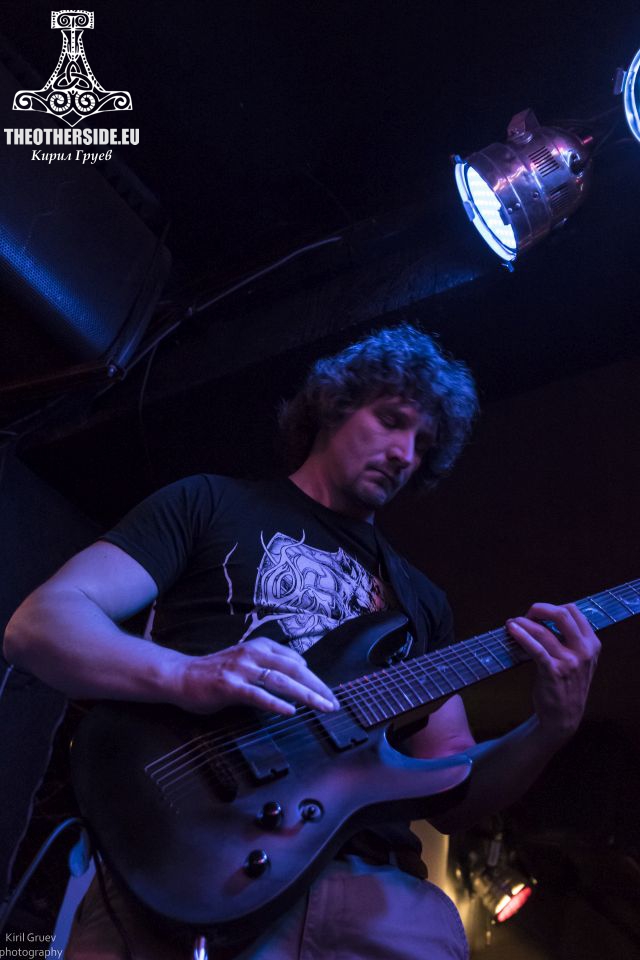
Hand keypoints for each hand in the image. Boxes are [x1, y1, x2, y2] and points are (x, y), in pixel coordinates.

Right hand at [174, 636, 338, 715]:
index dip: (316, 679)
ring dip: (305, 694)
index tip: (329, 695)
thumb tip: (300, 668)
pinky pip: (257, 695)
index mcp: (260, 647)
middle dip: (317, 687)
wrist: (181, 676)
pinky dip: (275, 703)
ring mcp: (241, 669)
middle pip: (294, 669)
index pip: (296, 662)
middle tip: (334, 703)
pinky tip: (290, 711)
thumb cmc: (215, 672)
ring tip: (322, 706)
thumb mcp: (247, 661)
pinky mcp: (229, 686)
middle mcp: (253, 654)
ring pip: (280, 680)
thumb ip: (270, 664)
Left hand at [506, 603, 600, 743]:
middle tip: (525, 615)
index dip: (552, 607)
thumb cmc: (566, 683)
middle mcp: (584, 651)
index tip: (538, 614)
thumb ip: (571, 638)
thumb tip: (543, 616)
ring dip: (524, 623)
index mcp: (592, 644)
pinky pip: (536, 648)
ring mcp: (570, 662)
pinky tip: (511, 630)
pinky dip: (521, 636)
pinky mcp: (553, 672)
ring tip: (512, 623)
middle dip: (539, 609)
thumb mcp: (579, 660)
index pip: (573, 611)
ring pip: (544, 631)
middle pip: (562, 614)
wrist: (563, 717)